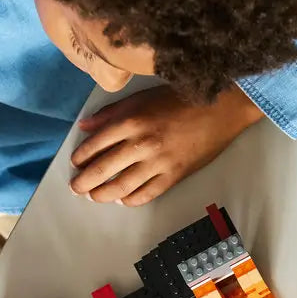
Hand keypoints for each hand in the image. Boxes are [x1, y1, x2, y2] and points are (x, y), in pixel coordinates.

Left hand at [70, 83, 263, 205]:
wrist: (221, 109)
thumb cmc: (180, 99)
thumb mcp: (142, 98)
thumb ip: (111, 113)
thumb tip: (85, 126)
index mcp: (131, 121)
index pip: (94, 145)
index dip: (81, 157)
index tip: (75, 163)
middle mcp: (142, 144)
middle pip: (103, 170)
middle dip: (84, 182)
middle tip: (76, 188)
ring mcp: (159, 162)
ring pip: (122, 186)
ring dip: (104, 195)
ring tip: (95, 197)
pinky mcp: (175, 175)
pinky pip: (148, 193)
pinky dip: (132, 199)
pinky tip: (124, 199)